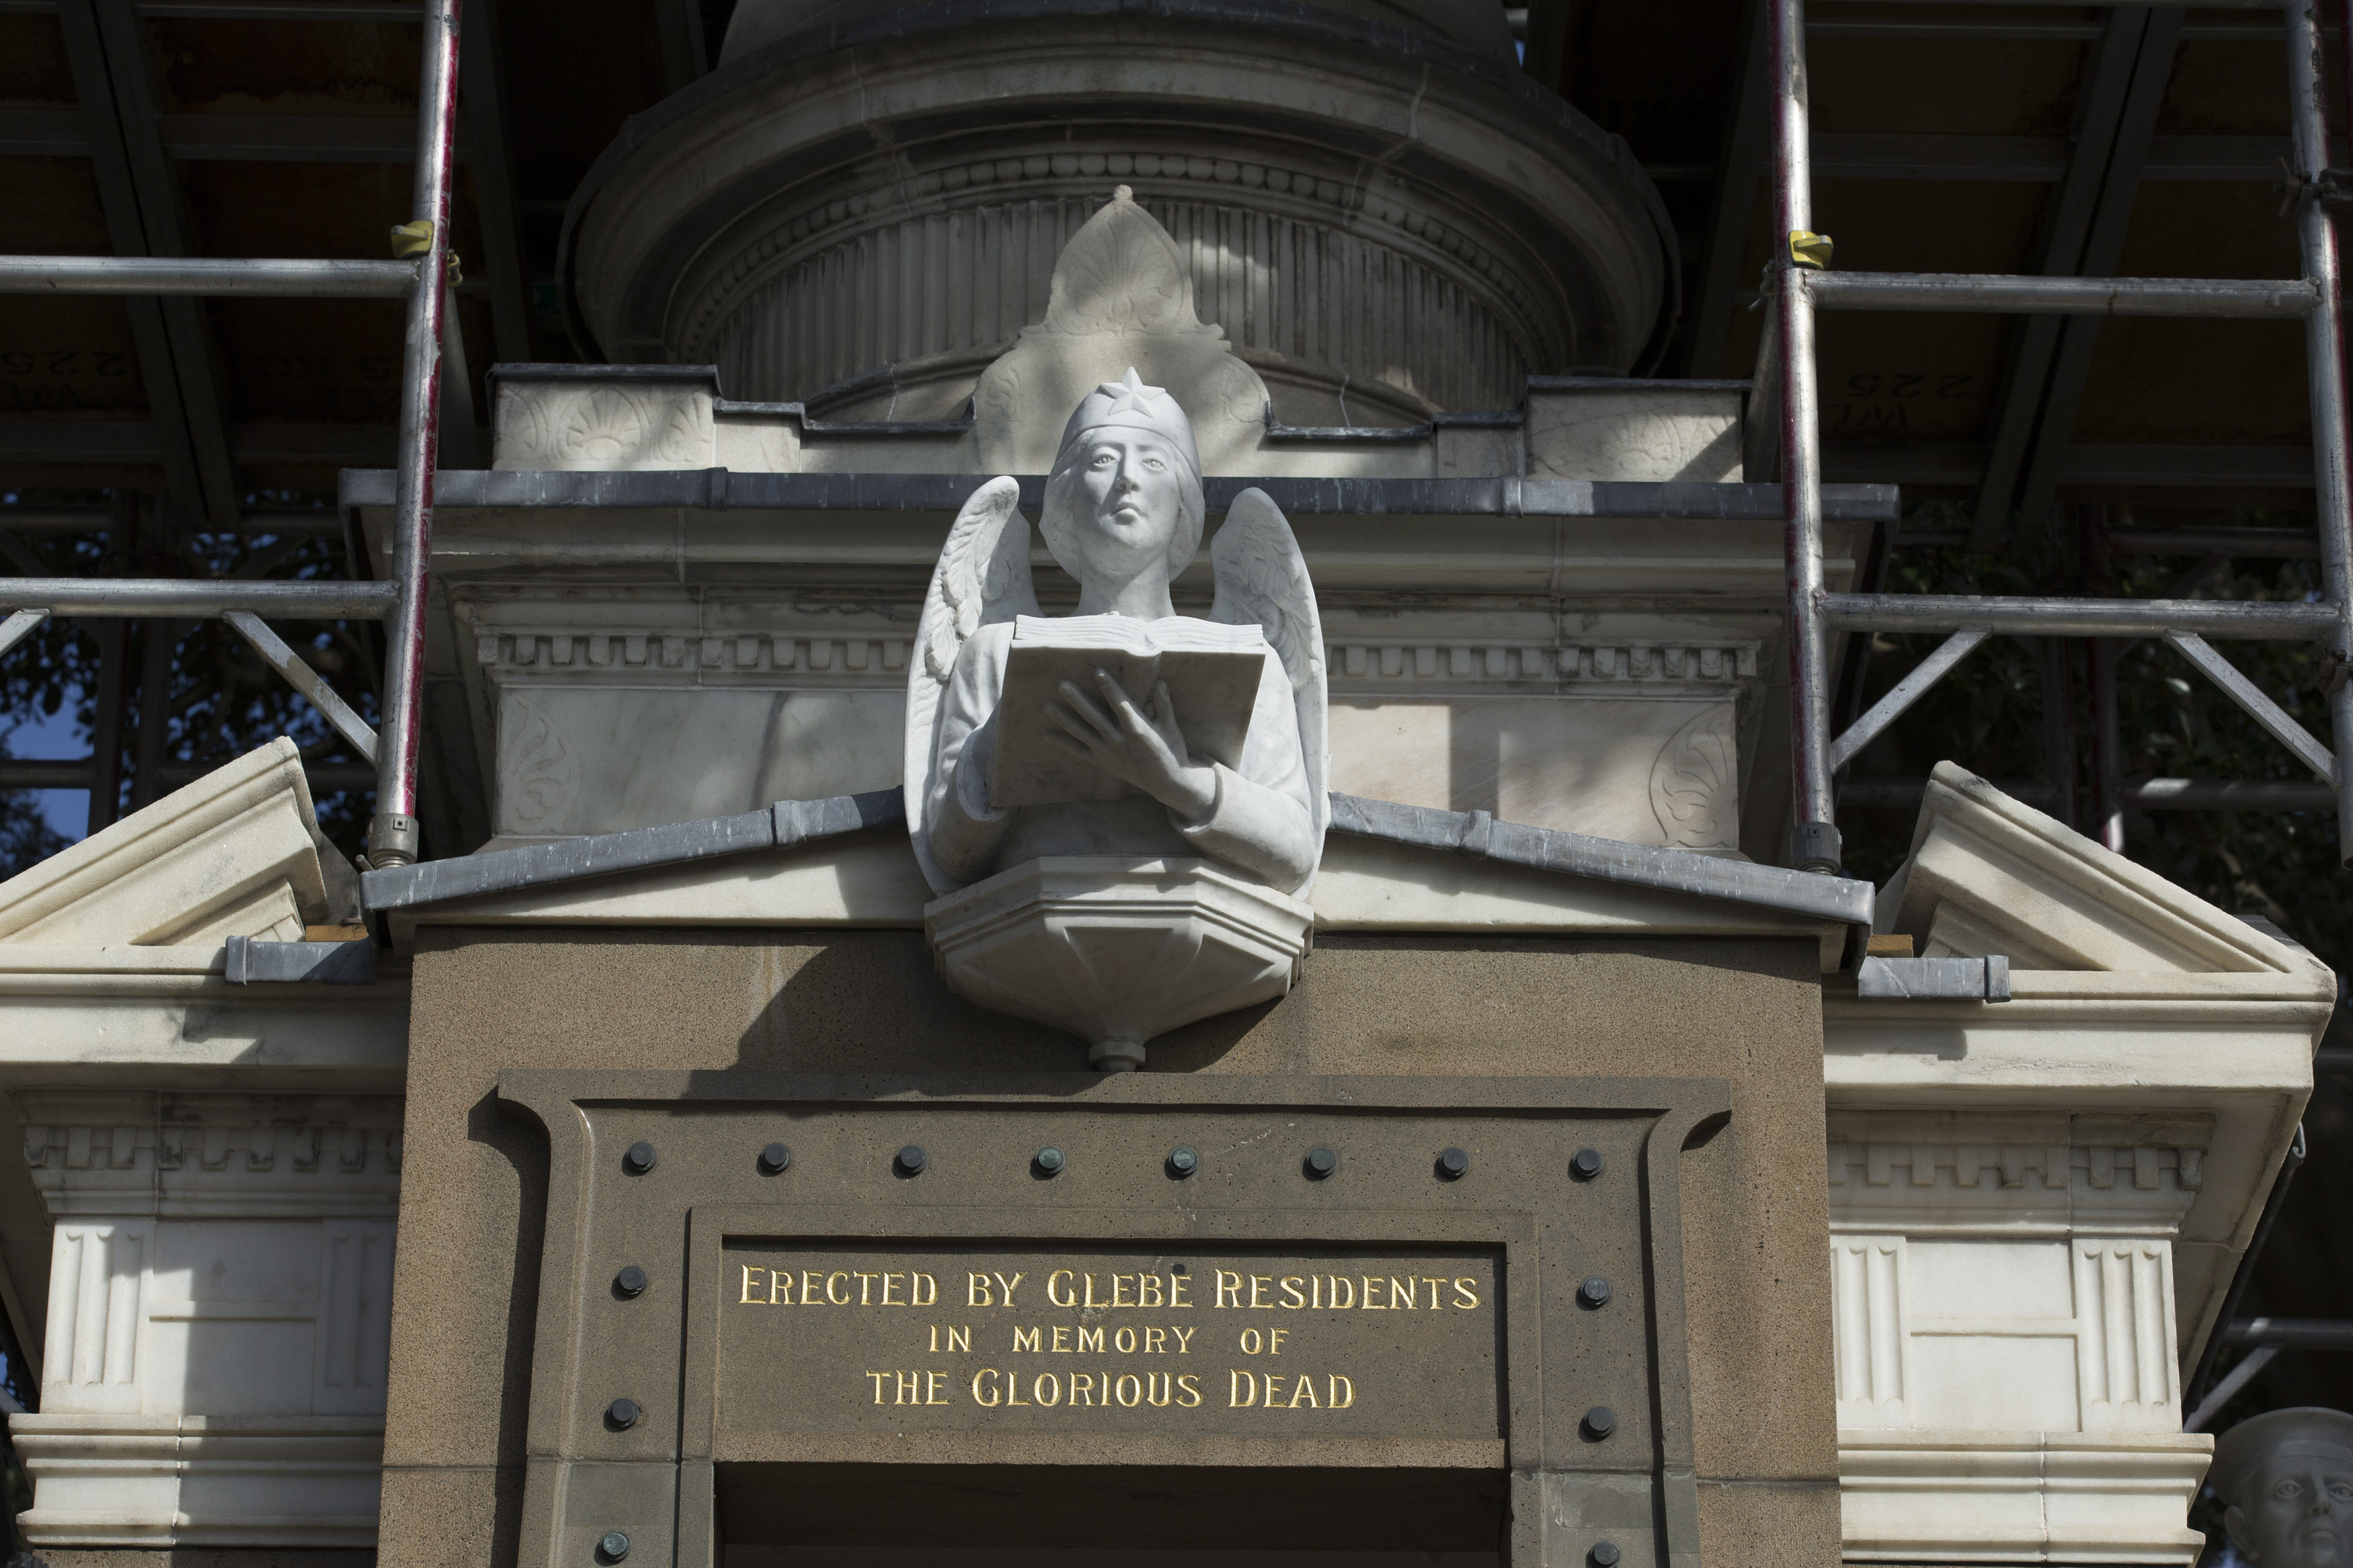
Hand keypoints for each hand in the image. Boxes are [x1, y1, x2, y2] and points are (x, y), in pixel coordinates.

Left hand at [1042, 668, 1216, 821]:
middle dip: (1078, 701)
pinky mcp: (1102, 761)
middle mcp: (1119, 742)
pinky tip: (1045, 735)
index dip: (1109, 688)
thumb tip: (1160, 683)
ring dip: (1064, 719)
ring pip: (1083, 733)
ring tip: (1047, 706)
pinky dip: (1063, 744)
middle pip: (1095, 717)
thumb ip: (1164, 705)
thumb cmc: (1172, 750)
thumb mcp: (1171, 728)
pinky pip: (1079, 752)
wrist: (1166, 783)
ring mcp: (1108, 753)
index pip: (1121, 705)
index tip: (1098, 672)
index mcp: (1138, 731)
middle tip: (1062, 685)